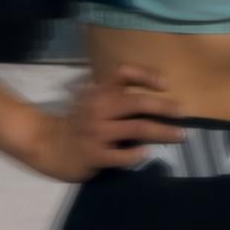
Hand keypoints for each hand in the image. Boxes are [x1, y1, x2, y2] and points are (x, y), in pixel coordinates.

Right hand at [29, 64, 184, 181]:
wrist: (46, 145)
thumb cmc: (76, 121)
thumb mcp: (90, 98)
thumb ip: (113, 92)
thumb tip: (153, 87)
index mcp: (97, 91)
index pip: (123, 73)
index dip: (146, 75)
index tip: (166, 84)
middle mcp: (98, 107)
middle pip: (136, 101)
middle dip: (163, 106)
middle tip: (182, 112)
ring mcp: (96, 132)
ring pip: (136, 129)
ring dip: (162, 132)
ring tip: (179, 135)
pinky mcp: (94, 155)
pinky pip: (121, 156)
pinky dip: (136, 154)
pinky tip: (147, 153)